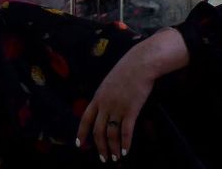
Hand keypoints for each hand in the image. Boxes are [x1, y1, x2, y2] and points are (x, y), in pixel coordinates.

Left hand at [77, 42, 157, 162]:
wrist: (140, 63)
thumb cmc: (127, 69)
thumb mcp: (109, 81)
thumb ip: (105, 95)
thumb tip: (104, 107)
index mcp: (98, 97)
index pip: (85, 119)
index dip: (81, 133)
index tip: (80, 145)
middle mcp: (105, 104)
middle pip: (98, 131)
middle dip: (100, 147)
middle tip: (103, 158)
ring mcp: (117, 108)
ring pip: (111, 134)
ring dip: (113, 148)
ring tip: (115, 158)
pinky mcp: (131, 110)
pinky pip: (126, 131)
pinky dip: (125, 144)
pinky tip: (126, 151)